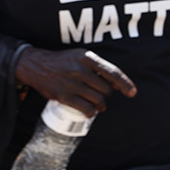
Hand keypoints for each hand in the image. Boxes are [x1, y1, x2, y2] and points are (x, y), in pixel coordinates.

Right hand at [14, 48, 136, 116]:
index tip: (132, 93)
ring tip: (100, 105)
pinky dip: (91, 112)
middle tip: (103, 96)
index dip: (125, 84)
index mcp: (88, 58)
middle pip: (106, 89)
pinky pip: (85, 108)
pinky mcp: (63, 96)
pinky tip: (91, 112)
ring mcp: (71, 83)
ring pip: (97, 99)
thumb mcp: (81, 56)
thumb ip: (98, 67)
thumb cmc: (64, 61)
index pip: (113, 73)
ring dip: (101, 105)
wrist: (36, 65)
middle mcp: (81, 70)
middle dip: (107, 95)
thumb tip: (117, 83)